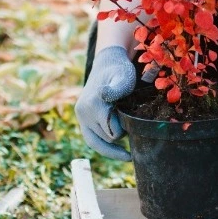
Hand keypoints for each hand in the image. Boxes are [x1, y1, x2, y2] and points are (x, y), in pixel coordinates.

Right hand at [75, 46, 135, 160]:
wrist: (107, 63)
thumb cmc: (120, 70)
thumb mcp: (124, 76)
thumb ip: (118, 87)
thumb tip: (105, 95)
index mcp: (93, 103)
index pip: (113, 132)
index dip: (127, 130)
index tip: (136, 124)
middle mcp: (83, 112)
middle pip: (107, 139)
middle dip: (121, 134)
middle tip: (130, 120)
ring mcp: (81, 117)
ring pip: (101, 142)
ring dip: (114, 139)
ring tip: (126, 129)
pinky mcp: (82, 120)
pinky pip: (92, 142)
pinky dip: (106, 150)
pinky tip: (124, 154)